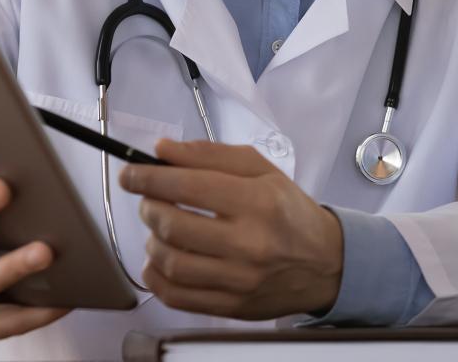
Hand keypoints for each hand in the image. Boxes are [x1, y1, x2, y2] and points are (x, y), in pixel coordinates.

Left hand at [119, 139, 343, 318]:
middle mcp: (249, 243)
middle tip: (150, 200)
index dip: (148, 178)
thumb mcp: (262, 170)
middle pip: (172, 225)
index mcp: (258, 201)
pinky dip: (155, 277)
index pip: (188, 185)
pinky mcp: (231, 306)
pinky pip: (175, 296)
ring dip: (151, 241)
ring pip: (170, 262)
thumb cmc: (291, 212)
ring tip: (160, 229)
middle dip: (149, 207)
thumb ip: (211, 155)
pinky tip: (160, 260)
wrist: (327, 263)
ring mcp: (239, 280)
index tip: (130, 174)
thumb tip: (162, 151)